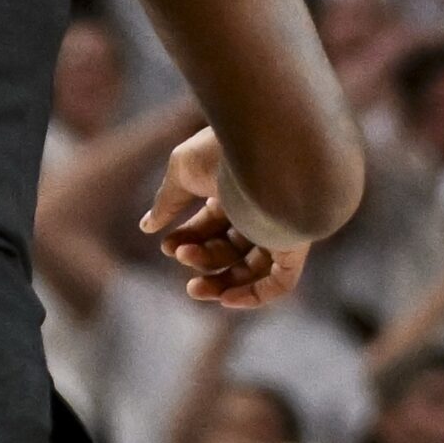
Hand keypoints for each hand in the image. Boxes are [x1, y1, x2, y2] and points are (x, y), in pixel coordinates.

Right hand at [140, 128, 309, 308]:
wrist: (265, 143)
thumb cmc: (221, 150)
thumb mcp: (182, 172)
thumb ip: (166, 201)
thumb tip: (147, 226)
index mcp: (233, 190)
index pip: (210, 225)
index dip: (186, 238)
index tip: (165, 245)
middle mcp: (258, 210)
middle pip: (228, 248)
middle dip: (199, 258)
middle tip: (178, 258)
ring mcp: (278, 228)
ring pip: (252, 268)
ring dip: (221, 282)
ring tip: (194, 289)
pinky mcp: (296, 244)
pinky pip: (282, 280)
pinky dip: (255, 295)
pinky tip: (227, 300)